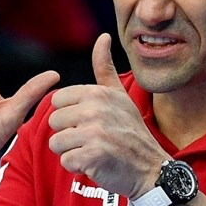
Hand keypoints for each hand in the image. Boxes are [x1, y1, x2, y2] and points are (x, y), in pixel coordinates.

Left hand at [48, 33, 169, 198]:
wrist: (151, 169)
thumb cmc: (131, 133)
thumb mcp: (120, 96)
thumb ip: (105, 68)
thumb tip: (103, 36)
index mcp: (98, 93)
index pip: (57, 100)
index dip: (69, 115)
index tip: (89, 122)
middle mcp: (96, 109)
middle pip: (53, 122)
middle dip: (68, 134)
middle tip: (93, 140)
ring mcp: (95, 132)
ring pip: (56, 143)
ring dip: (71, 151)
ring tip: (94, 151)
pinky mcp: (93, 156)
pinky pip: (66, 161)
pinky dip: (78, 167)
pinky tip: (96, 164)